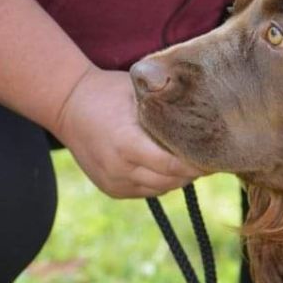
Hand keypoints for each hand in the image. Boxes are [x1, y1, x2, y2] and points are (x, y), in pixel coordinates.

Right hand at [54, 65, 201, 197]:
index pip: (173, 165)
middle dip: (193, 172)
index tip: (215, 155)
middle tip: (211, 158)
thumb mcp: (137, 92)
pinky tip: (168, 166)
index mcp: (126, 144)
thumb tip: (204, 116)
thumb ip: (166, 107)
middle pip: (171, 181)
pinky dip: (161, 181)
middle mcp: (119, 169)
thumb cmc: (107, 92)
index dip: (197, 164)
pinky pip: (147, 191)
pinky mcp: (112, 190)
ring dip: (178, 178)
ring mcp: (114, 183)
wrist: (66, 105)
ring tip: (191, 161)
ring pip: (161, 189)